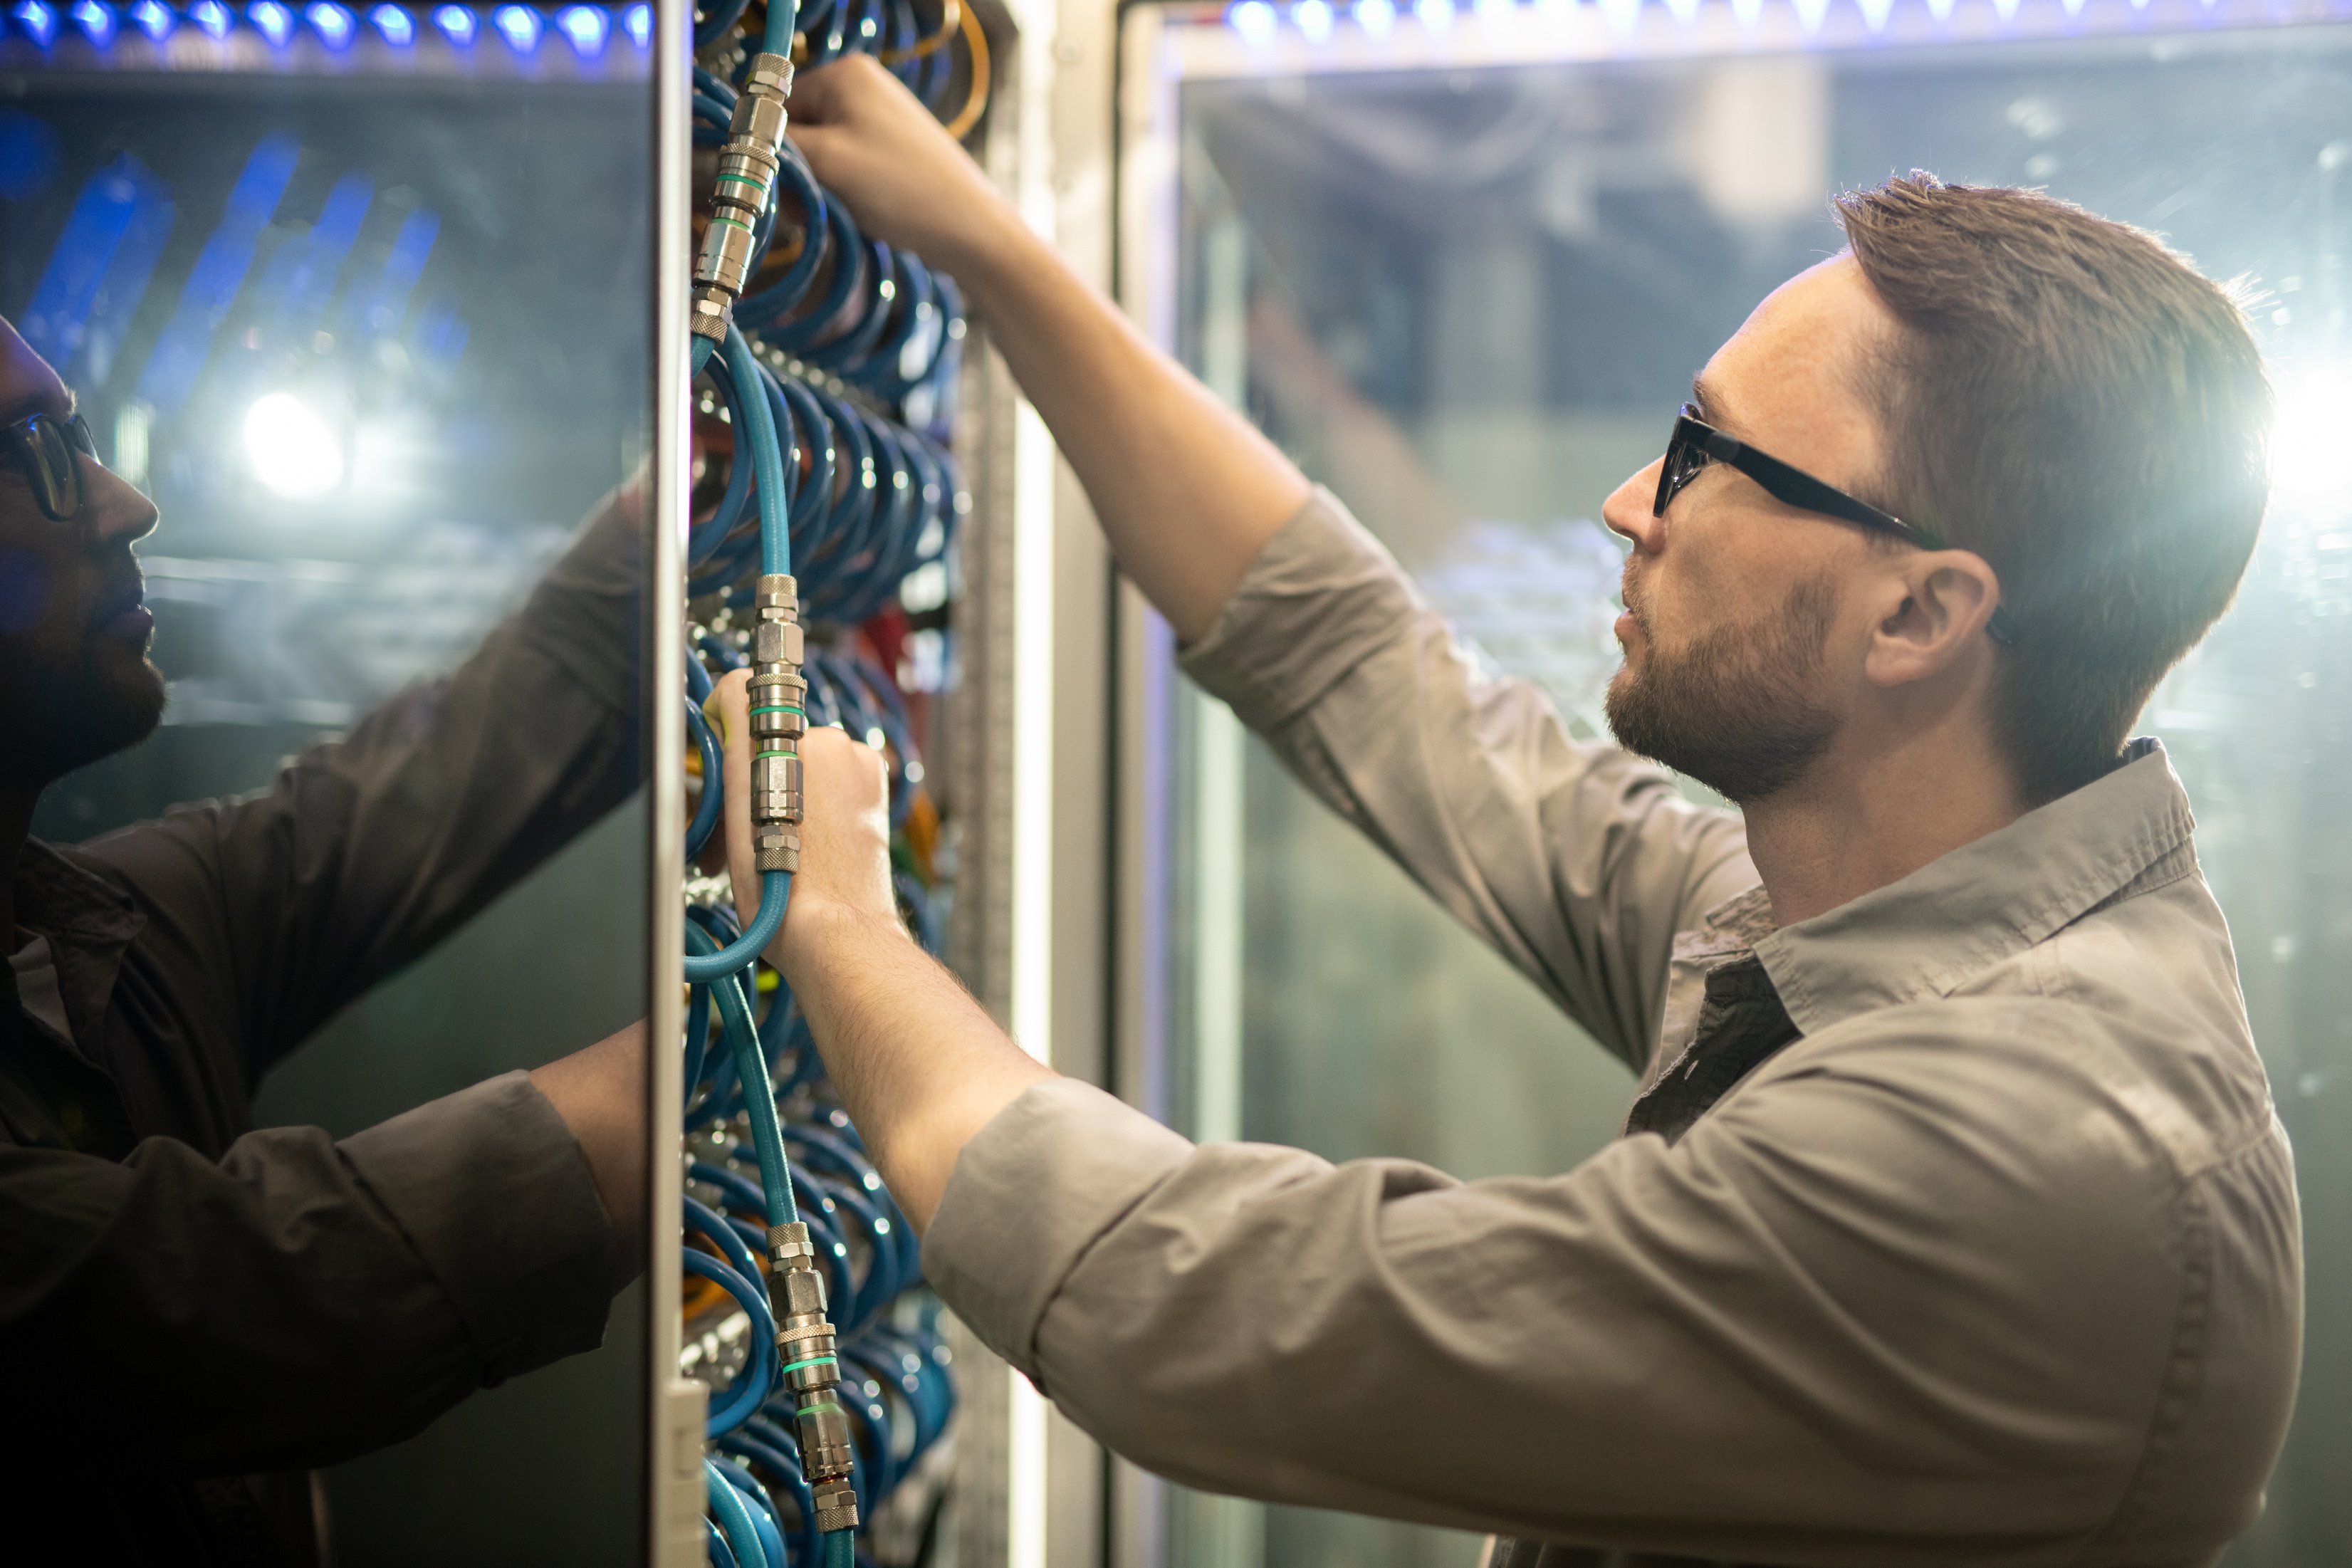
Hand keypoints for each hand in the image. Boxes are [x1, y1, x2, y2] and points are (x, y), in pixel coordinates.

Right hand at [709, 669, 898, 970]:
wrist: (835, 930)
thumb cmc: (779, 889)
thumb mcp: (731, 812)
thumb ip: (732, 740)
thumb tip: (730, 700)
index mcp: (773, 740)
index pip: (740, 690)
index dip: (723, 720)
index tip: (720, 749)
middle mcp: (818, 736)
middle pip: (773, 732)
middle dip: (754, 769)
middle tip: (743, 821)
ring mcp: (851, 756)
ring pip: (806, 752)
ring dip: (789, 784)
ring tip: (776, 835)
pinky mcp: (873, 776)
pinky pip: (837, 768)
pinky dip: (822, 792)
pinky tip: (810, 832)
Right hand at [786, 54, 1018, 276]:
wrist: (970, 229)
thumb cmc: (905, 190)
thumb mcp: (829, 162)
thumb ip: (780, 146)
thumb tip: (746, 143)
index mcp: (845, 74)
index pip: (778, 107)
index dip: (774, 151)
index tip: (782, 189)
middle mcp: (863, 87)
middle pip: (799, 131)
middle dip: (800, 173)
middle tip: (814, 207)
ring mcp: (880, 118)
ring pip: (821, 155)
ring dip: (820, 188)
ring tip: (843, 212)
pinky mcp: (891, 150)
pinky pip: (846, 168)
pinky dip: (843, 192)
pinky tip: (859, 212)